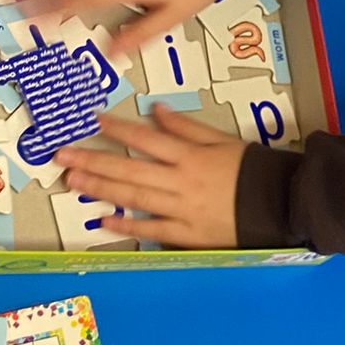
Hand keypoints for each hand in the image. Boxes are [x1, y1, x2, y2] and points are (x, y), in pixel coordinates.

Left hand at [55, 108, 245, 248]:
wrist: (280, 204)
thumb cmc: (252, 169)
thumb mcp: (223, 140)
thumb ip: (187, 127)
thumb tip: (157, 110)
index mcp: (191, 155)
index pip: (146, 139)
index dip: (118, 128)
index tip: (94, 120)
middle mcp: (181, 181)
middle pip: (130, 169)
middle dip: (94, 160)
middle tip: (64, 156)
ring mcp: (182, 209)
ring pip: (134, 197)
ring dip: (101, 188)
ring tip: (74, 181)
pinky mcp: (187, 233)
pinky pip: (152, 228)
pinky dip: (128, 224)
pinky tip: (104, 219)